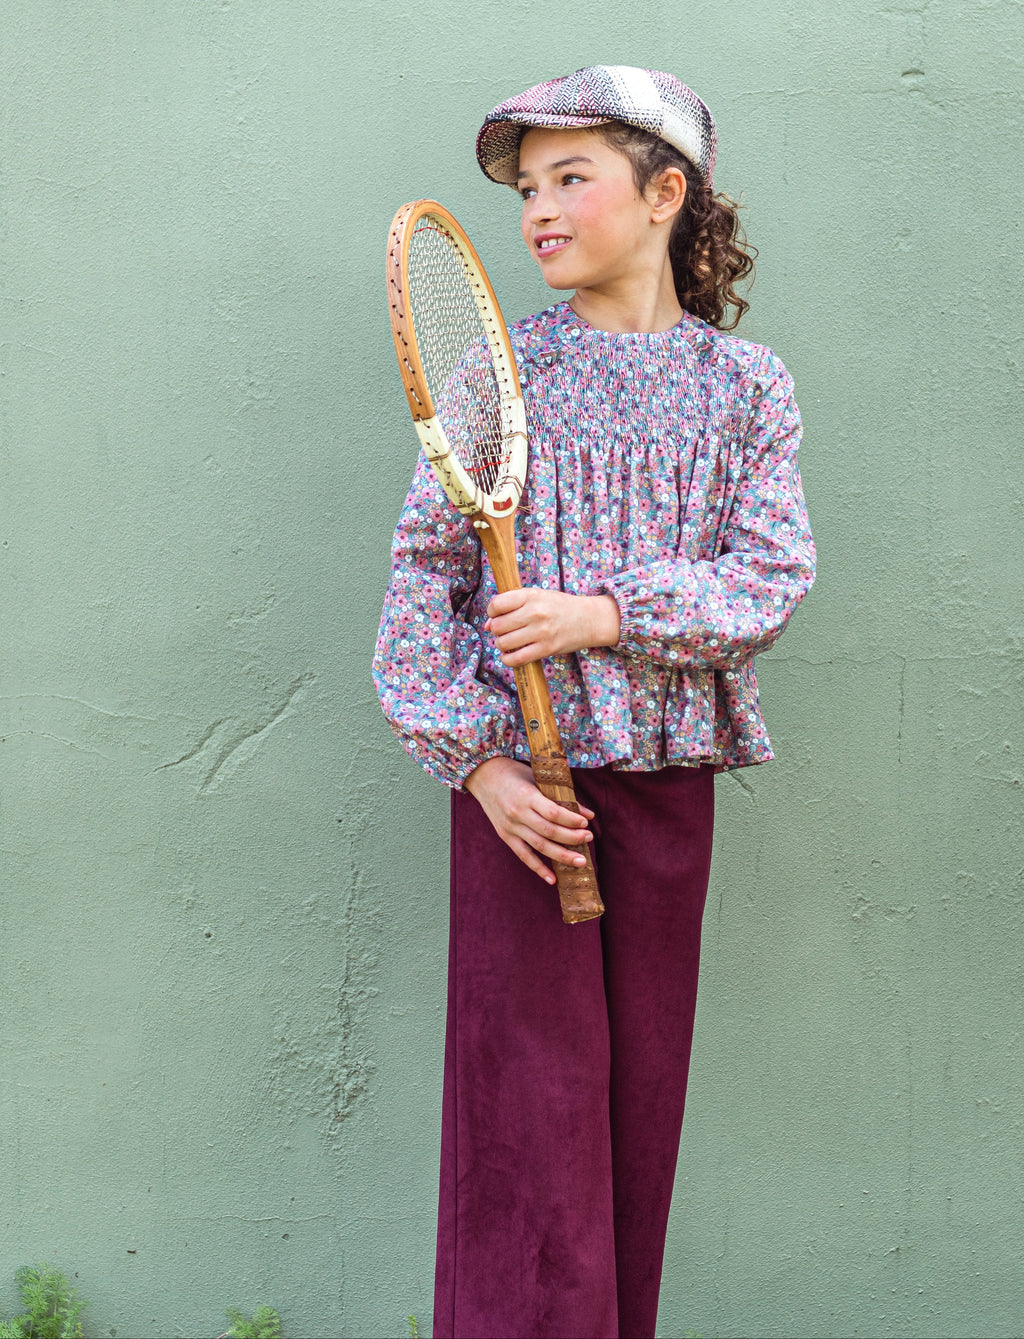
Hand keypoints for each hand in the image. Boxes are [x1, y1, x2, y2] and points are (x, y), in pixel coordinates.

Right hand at [463, 757, 594, 884]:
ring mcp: (510, 827)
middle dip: (572, 838)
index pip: (553, 813)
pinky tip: (553, 879)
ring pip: (539, 846)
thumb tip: (588, 814)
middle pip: (549, 831)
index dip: (571, 820)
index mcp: (527, 796)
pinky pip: (524, 856)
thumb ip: (561, 796)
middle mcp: (517, 814)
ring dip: (562, 855)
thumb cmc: (514, 773)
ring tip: (580, 861)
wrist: (483, 776)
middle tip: (589, 839)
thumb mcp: (538, 778)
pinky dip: (539, 869)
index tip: (586, 823)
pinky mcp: (505, 836)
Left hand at [484, 588, 619, 667]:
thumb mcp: (538, 597)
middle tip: (505, 630)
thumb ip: (512, 605)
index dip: (492, 611)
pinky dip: (508, 659)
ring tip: (510, 641)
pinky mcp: (546, 649)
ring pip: (503, 643)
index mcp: (531, 596)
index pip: (496, 604)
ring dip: (502, 644)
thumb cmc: (559, 607)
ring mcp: (541, 632)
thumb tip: (486, 625)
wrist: (589, 619)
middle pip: (497, 626)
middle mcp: (535, 613)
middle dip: (496, 630)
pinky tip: (512, 654)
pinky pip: (516, 659)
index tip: (498, 615)